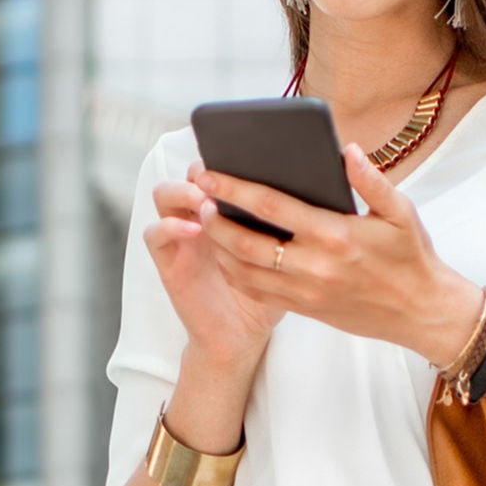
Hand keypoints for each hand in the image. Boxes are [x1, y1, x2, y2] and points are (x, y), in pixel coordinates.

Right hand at [145, 163, 287, 376]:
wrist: (242, 335)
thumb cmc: (274, 289)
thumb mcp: (294, 250)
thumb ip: (300, 217)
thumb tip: (330, 182)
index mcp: (231, 205)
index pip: (225, 165)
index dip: (230, 154)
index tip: (250, 150)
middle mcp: (201, 213)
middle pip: (192, 173)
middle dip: (205, 167)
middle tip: (224, 170)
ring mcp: (181, 234)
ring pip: (165, 194)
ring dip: (184, 191)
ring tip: (207, 199)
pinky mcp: (168, 259)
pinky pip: (155, 234)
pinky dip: (170, 226)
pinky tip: (195, 229)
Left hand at [191, 144, 485, 366]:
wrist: (422, 313)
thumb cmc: (412, 258)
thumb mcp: (401, 213)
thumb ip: (371, 180)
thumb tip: (346, 151)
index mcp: (334, 235)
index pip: (271, 206)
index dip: (234, 189)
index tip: (209, 173)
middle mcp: (314, 265)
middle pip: (246, 242)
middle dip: (214, 219)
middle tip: (197, 198)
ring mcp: (306, 291)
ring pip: (245, 271)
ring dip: (219, 247)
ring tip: (205, 223)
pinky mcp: (305, 309)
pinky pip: (258, 292)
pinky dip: (236, 273)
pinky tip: (227, 255)